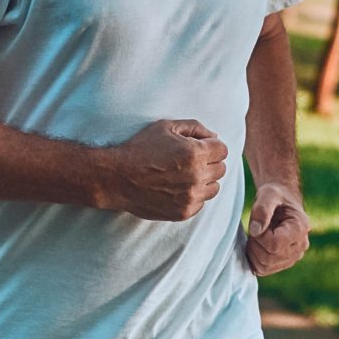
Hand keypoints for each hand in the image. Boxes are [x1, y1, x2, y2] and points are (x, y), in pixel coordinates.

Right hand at [98, 119, 229, 220]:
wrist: (116, 178)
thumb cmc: (140, 148)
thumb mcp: (166, 127)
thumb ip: (195, 128)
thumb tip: (214, 138)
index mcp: (195, 153)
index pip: (222, 150)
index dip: (210, 147)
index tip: (198, 148)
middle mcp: (196, 176)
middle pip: (221, 169)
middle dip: (208, 162)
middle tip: (188, 161)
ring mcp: (190, 196)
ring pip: (214, 188)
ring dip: (204, 180)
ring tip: (184, 175)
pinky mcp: (183, 212)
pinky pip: (201, 203)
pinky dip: (193, 196)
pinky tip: (176, 188)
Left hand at [244, 181, 309, 275]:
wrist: (281, 201)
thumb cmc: (275, 195)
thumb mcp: (268, 194)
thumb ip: (262, 209)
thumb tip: (255, 231)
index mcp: (300, 228)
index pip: (274, 245)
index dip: (260, 237)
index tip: (258, 224)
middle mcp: (300, 246)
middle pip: (268, 258)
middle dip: (255, 244)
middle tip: (257, 228)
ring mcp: (293, 257)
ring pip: (264, 266)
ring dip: (254, 251)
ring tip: (259, 235)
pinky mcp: (284, 263)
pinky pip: (263, 269)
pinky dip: (254, 258)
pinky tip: (258, 244)